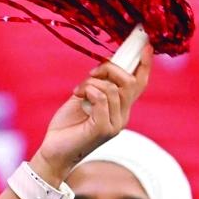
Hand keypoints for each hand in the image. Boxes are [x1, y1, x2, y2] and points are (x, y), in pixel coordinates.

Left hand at [31, 46, 152, 185]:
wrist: (53, 152)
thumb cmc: (66, 126)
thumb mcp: (83, 99)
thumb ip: (96, 85)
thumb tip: (104, 67)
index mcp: (119, 108)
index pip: (140, 84)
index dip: (145, 65)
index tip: (146, 45)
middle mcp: (122, 116)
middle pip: (130, 83)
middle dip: (112, 69)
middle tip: (92, 72)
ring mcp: (114, 124)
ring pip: (115, 89)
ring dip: (93, 83)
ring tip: (78, 91)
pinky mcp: (102, 130)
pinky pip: (103, 100)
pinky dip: (91, 91)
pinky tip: (80, 95)